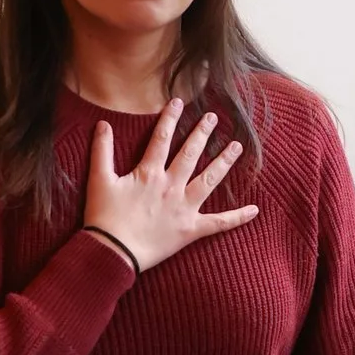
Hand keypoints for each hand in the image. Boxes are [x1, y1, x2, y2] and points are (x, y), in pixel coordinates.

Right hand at [84, 100, 258, 275]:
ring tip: (237, 146)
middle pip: (190, 154)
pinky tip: (254, 210)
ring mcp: (184, 208)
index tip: (179, 102)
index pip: (162, 139)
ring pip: (209, 180)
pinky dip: (237, 217)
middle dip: (202, 133)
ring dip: (224, 162)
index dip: (170, 119)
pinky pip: (219, 223)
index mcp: (149, 174)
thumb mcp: (99, 180)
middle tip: (213, 117)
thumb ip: (102, 151)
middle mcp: (171, 187)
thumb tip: (103, 124)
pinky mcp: (191, 230)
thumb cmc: (104, 218)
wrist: (113, 252)